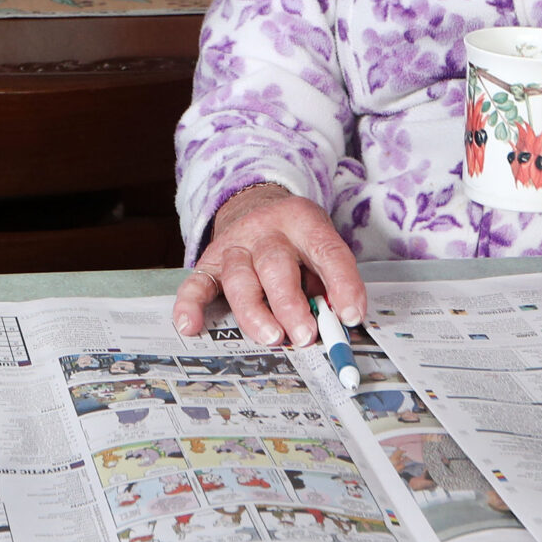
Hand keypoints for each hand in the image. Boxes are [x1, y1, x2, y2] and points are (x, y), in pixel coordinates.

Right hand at [170, 184, 365, 346]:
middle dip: (291, 304)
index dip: (342, 284)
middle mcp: (266, 231)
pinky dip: (190, 305)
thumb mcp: (318, 246)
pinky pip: (196, 283)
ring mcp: (235, 246)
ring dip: (255, 311)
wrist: (253, 204)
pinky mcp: (209, 263)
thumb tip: (338, 321)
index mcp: (303, 222)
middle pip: (276, 264)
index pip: (327, 251)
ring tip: (272, 337)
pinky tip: (191, 325)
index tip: (351, 315)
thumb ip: (328, 280)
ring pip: (240, 278)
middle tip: (304, 335)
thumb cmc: (294, 240)